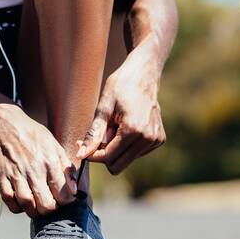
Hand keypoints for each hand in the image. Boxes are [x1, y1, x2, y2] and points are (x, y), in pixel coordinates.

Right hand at [0, 103, 77, 215]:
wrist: (7, 125)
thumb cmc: (34, 137)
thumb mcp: (56, 147)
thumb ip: (67, 169)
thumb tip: (74, 191)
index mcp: (50, 162)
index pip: (63, 195)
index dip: (66, 202)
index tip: (63, 198)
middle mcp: (33, 170)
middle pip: (46, 205)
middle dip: (51, 210)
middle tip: (50, 204)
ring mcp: (15, 175)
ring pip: (28, 206)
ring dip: (34, 212)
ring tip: (37, 206)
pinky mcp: (1, 178)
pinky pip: (9, 201)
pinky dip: (17, 207)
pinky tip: (22, 202)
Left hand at [75, 45, 165, 174]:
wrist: (144, 72)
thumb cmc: (121, 86)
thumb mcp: (103, 108)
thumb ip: (93, 135)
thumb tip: (81, 155)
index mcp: (134, 130)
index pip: (108, 158)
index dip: (92, 155)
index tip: (81, 144)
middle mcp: (148, 138)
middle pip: (117, 166)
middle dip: (104, 154)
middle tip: (98, 135)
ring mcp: (155, 140)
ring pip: (125, 161)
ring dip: (115, 148)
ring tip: (116, 126)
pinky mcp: (158, 140)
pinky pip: (135, 154)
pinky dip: (126, 145)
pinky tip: (127, 127)